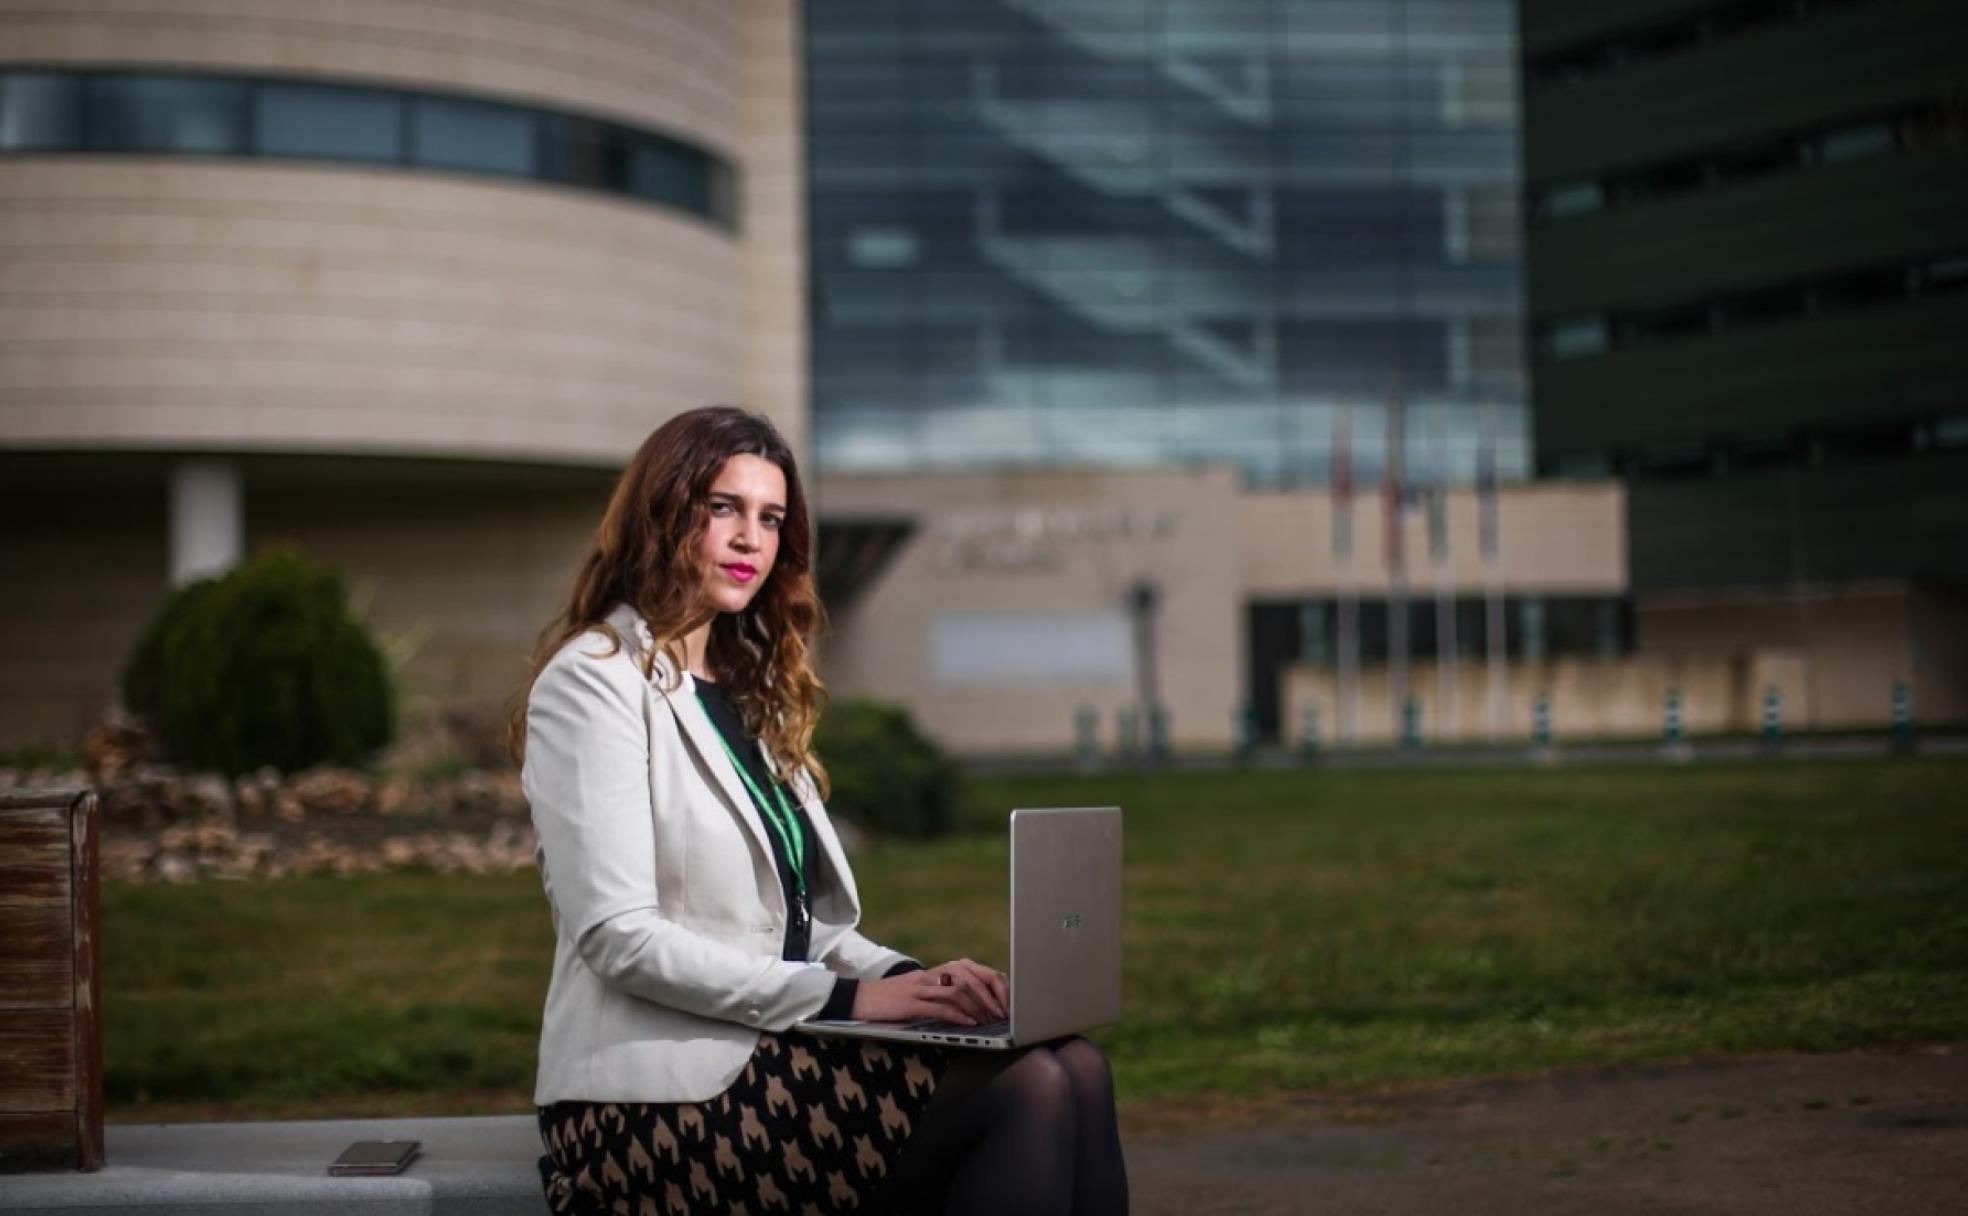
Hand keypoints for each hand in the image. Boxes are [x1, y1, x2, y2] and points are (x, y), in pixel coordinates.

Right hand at [850, 958, 1008, 1024]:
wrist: (862, 998)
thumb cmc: (897, 998)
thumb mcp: (927, 990)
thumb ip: (950, 992)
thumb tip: (981, 1004)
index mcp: (940, 970)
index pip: (977, 970)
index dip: (996, 985)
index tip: (1009, 1003)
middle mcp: (933, 974)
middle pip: (972, 977)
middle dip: (992, 996)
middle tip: (1003, 1014)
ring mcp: (922, 986)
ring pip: (958, 991)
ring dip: (979, 1007)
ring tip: (990, 1021)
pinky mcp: (910, 1002)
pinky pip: (939, 1007)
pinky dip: (958, 1015)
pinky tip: (970, 1024)